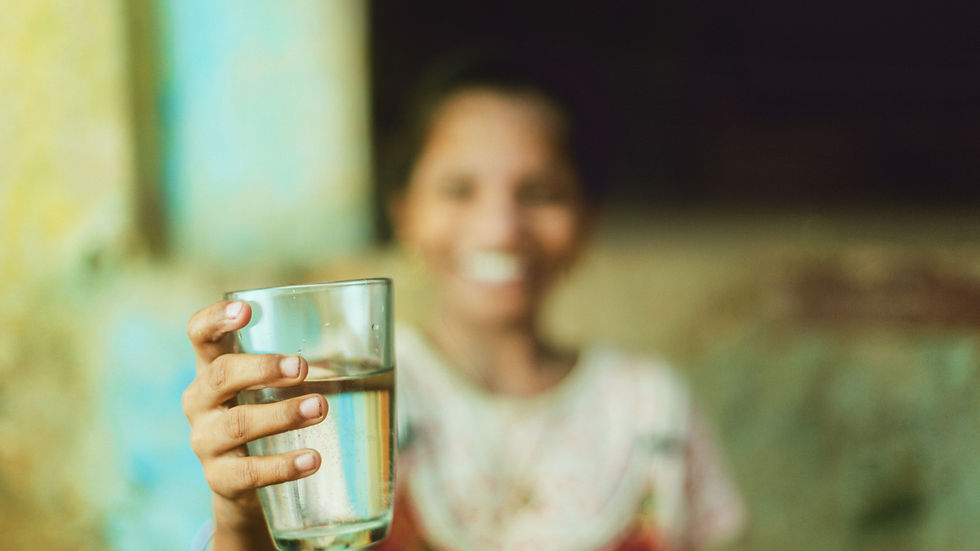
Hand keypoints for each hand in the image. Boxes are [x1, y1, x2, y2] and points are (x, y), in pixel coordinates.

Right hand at [183, 300, 328, 549]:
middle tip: (301, 367)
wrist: (244, 483)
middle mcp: (200, 401)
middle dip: (262, 369)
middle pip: (220, 376)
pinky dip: (284, 465)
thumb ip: (295, 363)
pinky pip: (250, 472)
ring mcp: (205, 441)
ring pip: (237, 424)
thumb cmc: (265, 413)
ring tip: (321, 407)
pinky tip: (313, 459)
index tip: (247, 310)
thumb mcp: (269, 385)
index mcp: (212, 368)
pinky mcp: (221, 479)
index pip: (200, 334)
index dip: (217, 318)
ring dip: (282, 414)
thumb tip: (369, 340)